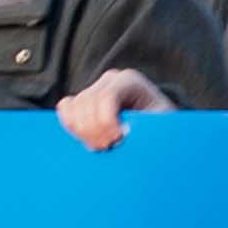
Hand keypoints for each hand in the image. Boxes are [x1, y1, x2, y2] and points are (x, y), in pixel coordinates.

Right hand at [57, 70, 171, 152]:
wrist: (158, 125)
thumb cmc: (162, 125)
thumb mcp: (161, 123)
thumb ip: (145, 126)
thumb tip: (124, 132)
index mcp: (129, 81)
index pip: (106, 98)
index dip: (106, 122)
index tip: (118, 139)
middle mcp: (109, 80)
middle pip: (86, 104)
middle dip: (95, 131)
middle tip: (109, 147)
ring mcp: (94, 88)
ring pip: (73, 108)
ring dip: (83, 132)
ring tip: (102, 145)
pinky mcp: (83, 100)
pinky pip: (65, 108)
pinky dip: (72, 126)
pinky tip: (89, 138)